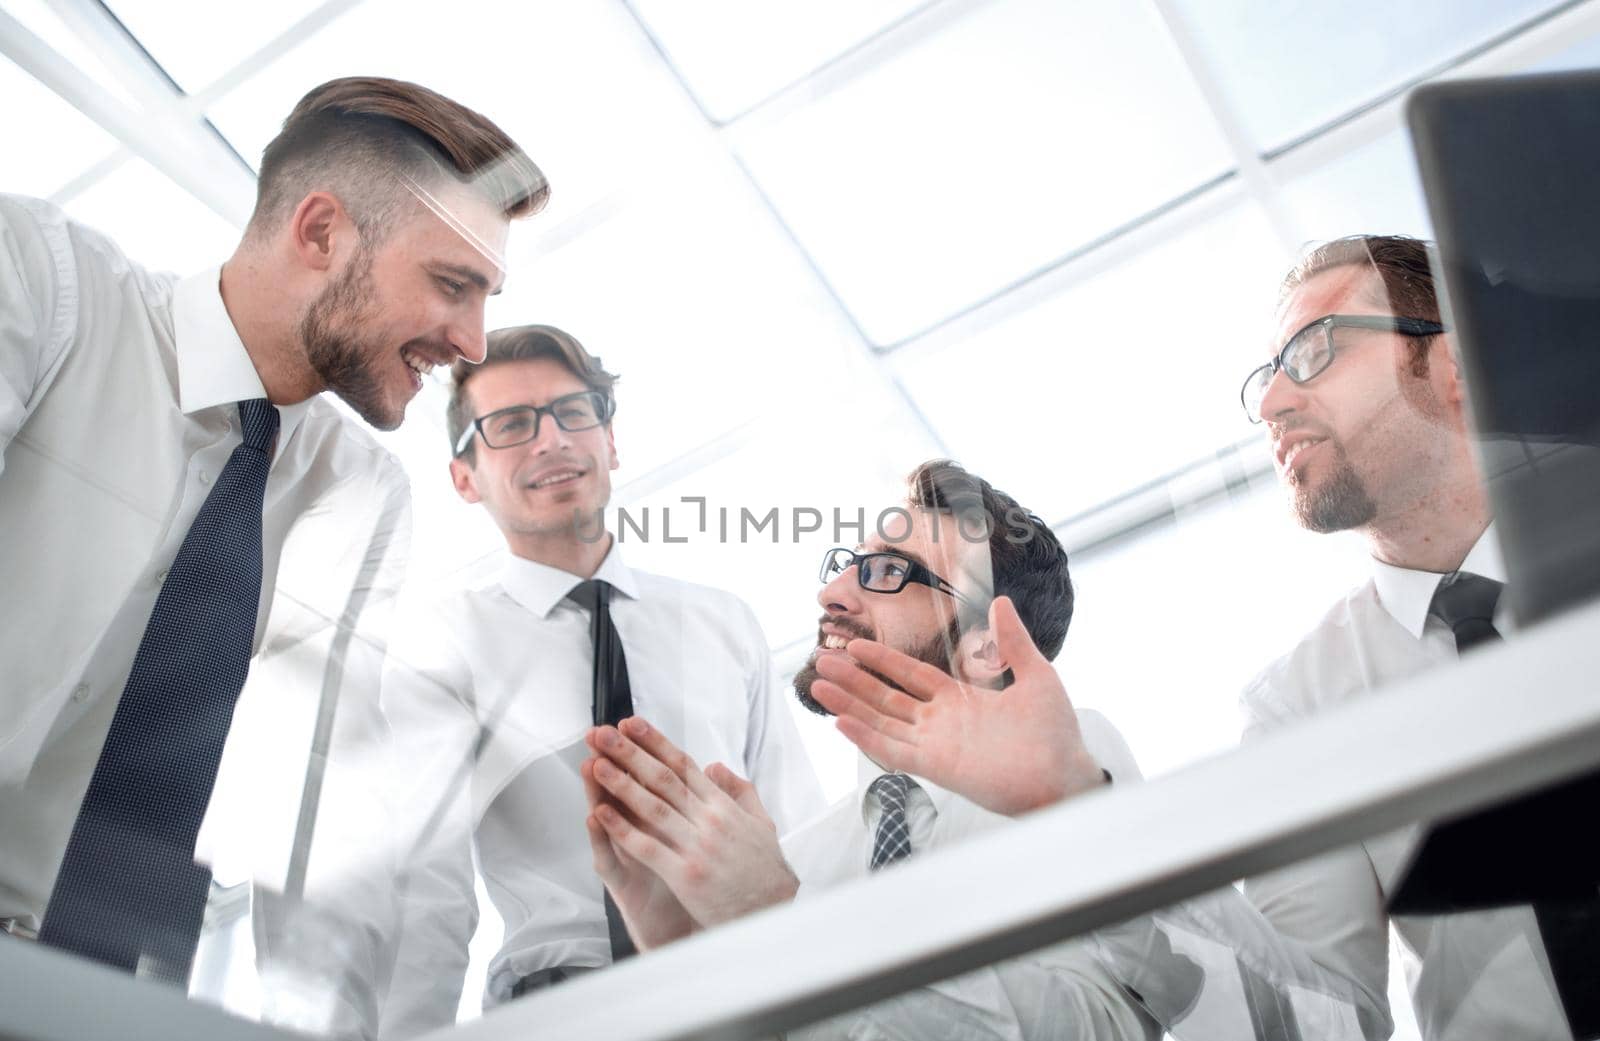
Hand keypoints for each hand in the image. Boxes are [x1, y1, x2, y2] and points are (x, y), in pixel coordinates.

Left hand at [585, 717, 797, 928]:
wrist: (774, 911)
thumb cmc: (766, 870)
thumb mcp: (761, 822)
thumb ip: (739, 790)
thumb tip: (715, 767)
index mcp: (723, 806)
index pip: (683, 766)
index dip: (654, 743)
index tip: (631, 725)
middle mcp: (709, 820)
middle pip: (663, 779)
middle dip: (629, 753)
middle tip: (603, 734)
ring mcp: (697, 847)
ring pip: (652, 807)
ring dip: (620, 784)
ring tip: (596, 765)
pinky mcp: (686, 875)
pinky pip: (648, 848)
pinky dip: (623, 830)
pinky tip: (602, 814)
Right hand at [809, 595, 1104, 815]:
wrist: (1066, 774)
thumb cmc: (1056, 731)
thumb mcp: (1036, 674)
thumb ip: (1013, 640)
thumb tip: (1001, 600)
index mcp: (959, 700)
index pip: (910, 675)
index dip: (882, 661)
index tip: (854, 644)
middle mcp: (940, 722)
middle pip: (886, 697)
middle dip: (854, 680)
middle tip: (822, 660)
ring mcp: (935, 745)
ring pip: (881, 721)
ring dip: (849, 704)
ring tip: (818, 685)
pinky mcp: (936, 767)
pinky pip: (893, 751)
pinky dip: (866, 738)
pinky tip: (841, 722)